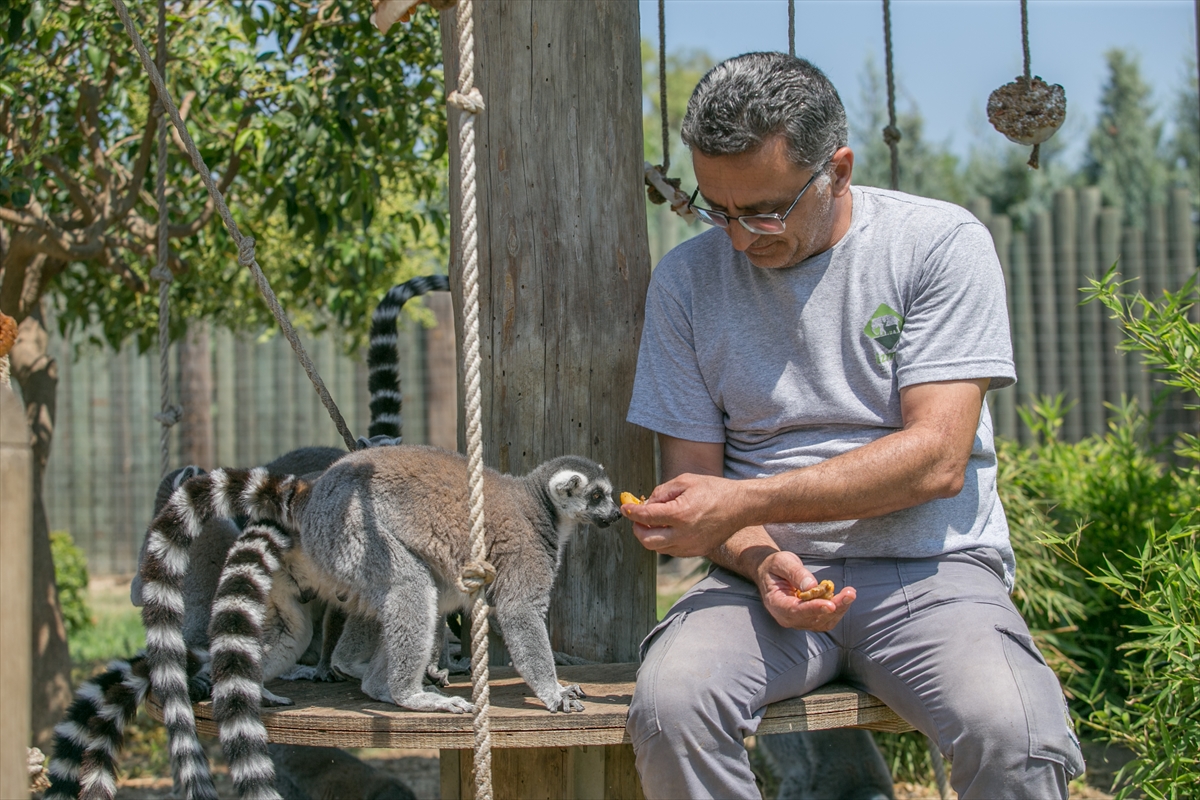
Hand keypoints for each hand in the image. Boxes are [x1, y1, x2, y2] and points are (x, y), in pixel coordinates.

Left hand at [622, 473, 748, 556]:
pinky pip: (672, 550)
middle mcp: (685, 534)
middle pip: (647, 540)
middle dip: (637, 529)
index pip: (646, 516)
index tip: (625, 508)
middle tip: (637, 518)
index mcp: (681, 513)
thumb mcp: (685, 481)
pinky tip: (668, 528)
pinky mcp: (698, 551)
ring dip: (650, 535)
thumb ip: (661, 492)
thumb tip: (646, 503)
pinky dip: (664, 540)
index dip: (631, 512)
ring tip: (654, 521)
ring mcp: (691, 546)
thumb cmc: (714, 489)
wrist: (741, 506)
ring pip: (658, 548)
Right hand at [755, 550, 854, 631]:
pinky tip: (845, 596)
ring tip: (850, 593)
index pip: (794, 611)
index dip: (813, 609)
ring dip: (839, 609)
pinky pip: (827, 619)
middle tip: (850, 593)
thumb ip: (795, 573)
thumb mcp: (782, 562)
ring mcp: (799, 620)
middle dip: (834, 607)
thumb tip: (812, 586)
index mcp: (775, 604)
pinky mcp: (810, 619)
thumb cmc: (776, 566)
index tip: (830, 605)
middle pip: (813, 619)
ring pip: (823, 622)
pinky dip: (838, 609)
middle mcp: (787, 617)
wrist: (773, 573)